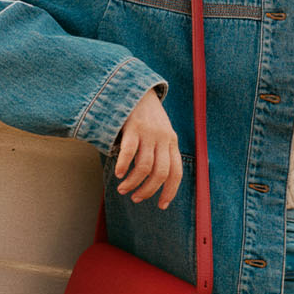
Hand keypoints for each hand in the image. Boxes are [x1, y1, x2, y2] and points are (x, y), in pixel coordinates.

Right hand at [115, 88, 182, 208]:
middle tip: (136, 198)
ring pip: (144, 167)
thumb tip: (156, 179)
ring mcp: (149, 133)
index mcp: (173, 143)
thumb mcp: (162, 132)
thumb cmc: (147, 116)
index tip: (161, 205)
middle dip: (148, 191)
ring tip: (123, 189)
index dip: (170, 192)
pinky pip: (129, 152)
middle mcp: (164, 139)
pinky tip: (117, 174)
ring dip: (133, 182)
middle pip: (160, 174)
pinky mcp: (133, 127)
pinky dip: (123, 166)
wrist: (137, 88)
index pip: (176, 173)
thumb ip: (161, 151)